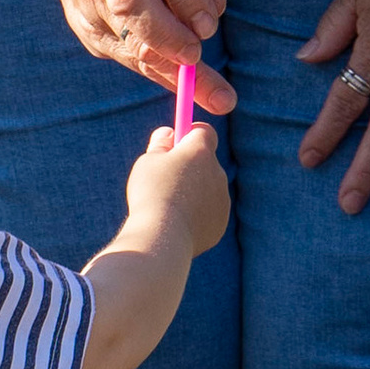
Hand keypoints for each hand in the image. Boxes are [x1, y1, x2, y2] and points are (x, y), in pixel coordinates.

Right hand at [54, 0, 235, 114]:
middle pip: (131, 2)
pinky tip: (190, 88)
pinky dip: (163, 73)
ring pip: (130, 42)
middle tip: (196, 56)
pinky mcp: (86, 30)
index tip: (208, 24)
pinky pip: (129, 59)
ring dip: (173, 71)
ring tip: (217, 95)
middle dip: (168, 36)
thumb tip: (207, 25)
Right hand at [129, 122, 229, 256]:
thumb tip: (168, 134)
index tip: (176, 143)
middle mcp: (217, 172)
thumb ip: (160, 144)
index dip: (190, 135)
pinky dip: (196, 215)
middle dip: (190, 167)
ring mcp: (222, 199)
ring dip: (193, 192)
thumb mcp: (147, 162)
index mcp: (200, 151)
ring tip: (167, 206)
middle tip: (166, 177)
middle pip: (206, 162)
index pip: (204, 131)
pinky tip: (176, 224)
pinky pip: (208, 212)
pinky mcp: (220, 222)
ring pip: (207, 189)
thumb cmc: (151, 194)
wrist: (163, 237)